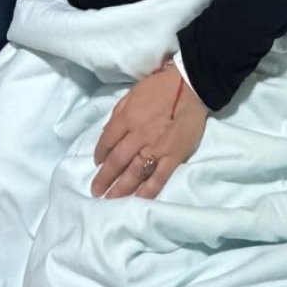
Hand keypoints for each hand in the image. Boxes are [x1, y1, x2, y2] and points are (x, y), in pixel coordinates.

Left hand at [91, 67, 207, 199]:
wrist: (191, 86)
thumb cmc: (159, 88)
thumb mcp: (132, 94)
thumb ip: (118, 114)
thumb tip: (106, 134)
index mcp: (127, 118)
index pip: (107, 141)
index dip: (99, 154)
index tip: (96, 163)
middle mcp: (139, 136)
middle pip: (118, 160)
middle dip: (105, 178)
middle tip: (95, 191)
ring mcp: (157, 148)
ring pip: (135, 172)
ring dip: (121, 188)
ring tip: (110, 200)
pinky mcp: (174, 156)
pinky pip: (159, 177)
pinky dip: (148, 190)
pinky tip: (137, 200)